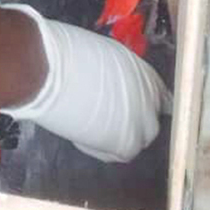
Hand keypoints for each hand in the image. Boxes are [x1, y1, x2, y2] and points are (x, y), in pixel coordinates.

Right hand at [0, 3, 170, 162]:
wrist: (52, 70)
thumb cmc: (65, 56)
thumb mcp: (100, 57)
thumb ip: (114, 74)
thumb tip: (106, 82)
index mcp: (145, 74)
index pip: (158, 97)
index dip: (140, 105)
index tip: (126, 110)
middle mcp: (152, 97)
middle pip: (150, 122)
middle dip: (130, 123)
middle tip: (104, 121)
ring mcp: (144, 122)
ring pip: (135, 140)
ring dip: (114, 136)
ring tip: (86, 126)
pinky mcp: (128, 144)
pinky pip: (114, 153)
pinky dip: (96, 148)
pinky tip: (78, 134)